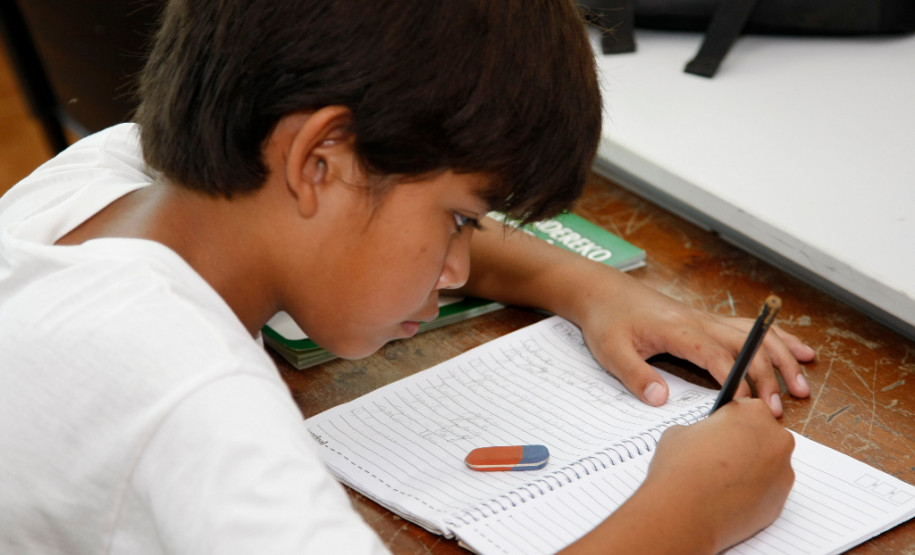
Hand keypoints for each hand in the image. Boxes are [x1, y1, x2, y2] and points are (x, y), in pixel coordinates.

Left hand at [462, 222, 813, 415]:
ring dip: (783, 359)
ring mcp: (707, 319)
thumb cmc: (606, 320)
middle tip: (778, 410)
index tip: (748, 408)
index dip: (737, 382)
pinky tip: (800, 351)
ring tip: (803, 385)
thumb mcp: (611, 351)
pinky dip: (778, 339)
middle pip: (746, 347)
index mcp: (679, 331)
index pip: (718, 357)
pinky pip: (750, 328)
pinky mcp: (708, 321)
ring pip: (756, 336)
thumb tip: (661, 400)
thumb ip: (635, 375)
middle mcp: (700, 322)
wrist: (602, 291)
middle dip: (768, 378)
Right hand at [564, 398, 794, 553]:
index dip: (728, 421)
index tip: (718, 431)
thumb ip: (703, 429)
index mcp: (753, 413)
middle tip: (718, 456)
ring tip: (720, 480)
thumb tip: (707, 438)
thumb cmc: (680, 467)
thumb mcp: (680, 431)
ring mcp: (783, 472)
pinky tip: (727, 498)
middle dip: (744, 443)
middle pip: (763, 435)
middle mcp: (776, 439)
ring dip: (750, 468)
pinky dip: (753, 492)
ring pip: (768, 464)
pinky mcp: (781, 501)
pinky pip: (768, 490)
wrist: (684, 512)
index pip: (746, 409)